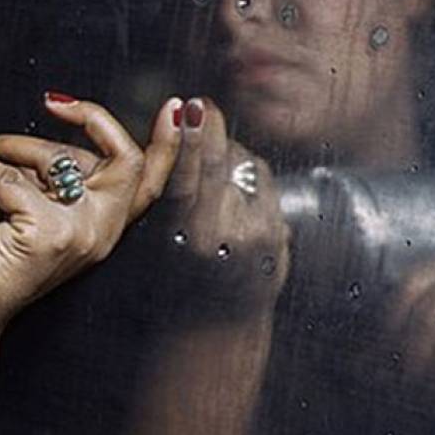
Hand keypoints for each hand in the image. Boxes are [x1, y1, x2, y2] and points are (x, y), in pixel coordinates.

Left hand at [0, 93, 181, 335]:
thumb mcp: (34, 212)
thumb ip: (50, 181)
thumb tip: (35, 142)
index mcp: (104, 225)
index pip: (151, 180)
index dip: (169, 142)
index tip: (172, 108)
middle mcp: (101, 230)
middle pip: (122, 156)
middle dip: (86, 118)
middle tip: (51, 105)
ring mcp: (79, 233)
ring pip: (58, 156)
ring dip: (9, 141)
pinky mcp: (48, 234)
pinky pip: (9, 177)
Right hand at [157, 96, 290, 315]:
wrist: (215, 329)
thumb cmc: (173, 283)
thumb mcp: (155, 241)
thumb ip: (164, 195)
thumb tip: (173, 136)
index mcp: (184, 236)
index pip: (188, 174)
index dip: (188, 137)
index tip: (185, 107)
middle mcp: (223, 235)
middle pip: (221, 161)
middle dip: (210, 128)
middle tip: (199, 106)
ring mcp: (257, 236)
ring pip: (244, 167)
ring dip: (227, 155)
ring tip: (208, 167)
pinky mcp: (279, 236)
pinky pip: (263, 185)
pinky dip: (246, 179)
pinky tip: (232, 192)